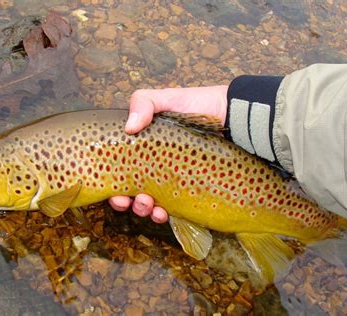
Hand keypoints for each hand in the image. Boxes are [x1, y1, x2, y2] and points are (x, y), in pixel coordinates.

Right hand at [109, 85, 228, 222]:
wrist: (234, 117)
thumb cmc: (199, 105)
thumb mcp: (168, 98)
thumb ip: (143, 103)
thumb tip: (129, 128)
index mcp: (144, 146)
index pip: (120, 168)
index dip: (112, 182)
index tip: (112, 190)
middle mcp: (154, 165)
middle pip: (130, 190)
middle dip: (124, 201)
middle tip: (126, 201)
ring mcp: (172, 180)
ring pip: (148, 203)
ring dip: (141, 209)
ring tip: (147, 205)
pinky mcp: (189, 190)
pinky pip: (171, 209)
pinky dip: (161, 215)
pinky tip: (162, 213)